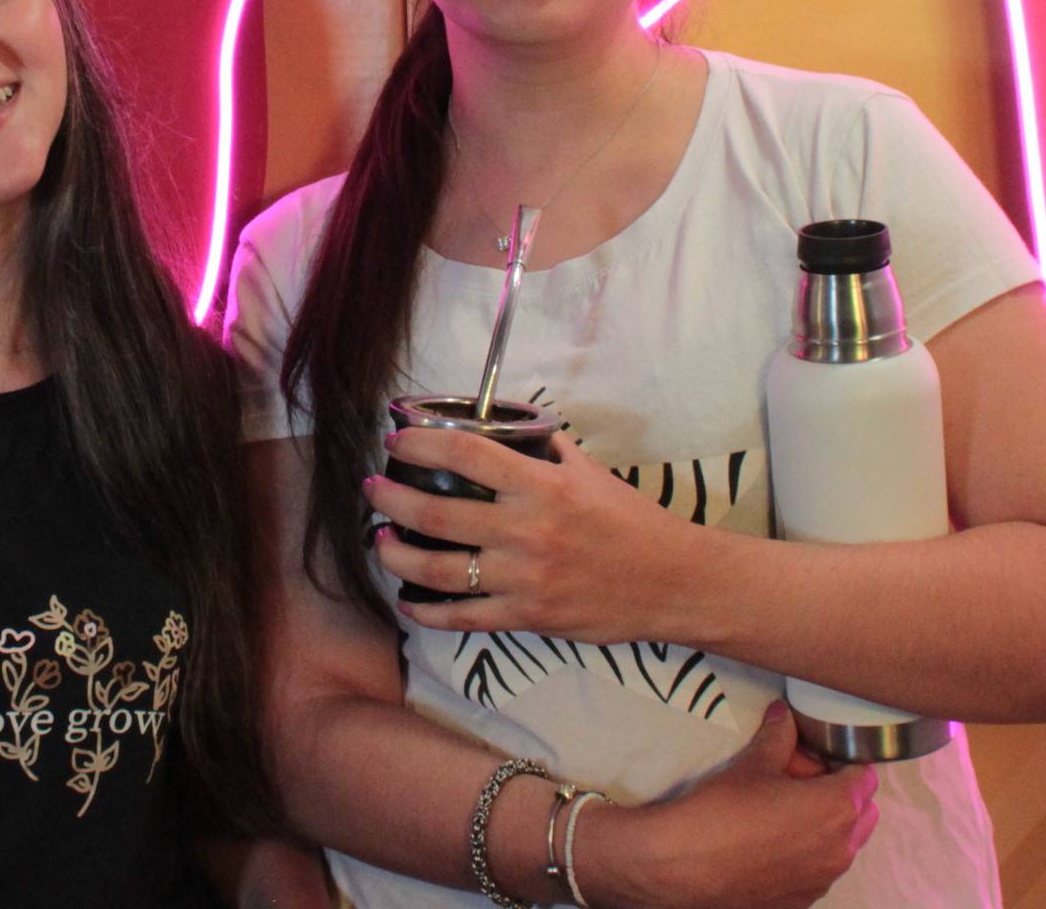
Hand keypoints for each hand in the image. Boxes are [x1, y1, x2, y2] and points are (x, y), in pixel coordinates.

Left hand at [367, 428, 710, 643]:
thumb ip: (544, 451)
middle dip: (391, 497)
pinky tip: (409, 600)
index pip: (466, 453)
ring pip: (437, 569)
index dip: (421, 442)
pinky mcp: (526, 617)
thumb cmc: (631, 522)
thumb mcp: (590, 472)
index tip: (396, 440)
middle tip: (373, 488)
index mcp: (542, 486)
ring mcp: (523, 579)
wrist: (673, 583)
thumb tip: (502, 428)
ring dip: (395, 554)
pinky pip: (463, 616)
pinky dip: (427, 610)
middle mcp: (526, 531)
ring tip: (380, 539)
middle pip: (436, 511)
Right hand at [582, 703, 878, 908]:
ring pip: (842, 845)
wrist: (686, 864)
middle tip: (802, 781)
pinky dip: (808, 855)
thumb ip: (778, 735)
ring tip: (784, 813)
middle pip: (862, 812)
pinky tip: (772, 844)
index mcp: (838, 808)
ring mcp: (823, 880)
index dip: (844, 761)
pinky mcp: (802, 900)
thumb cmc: (724, 809)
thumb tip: (784, 714)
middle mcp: (842, 848)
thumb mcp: (753, 763)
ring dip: (827, 826)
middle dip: (842, 794)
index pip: (865, 775)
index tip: (819, 755)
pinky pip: (819, 871)